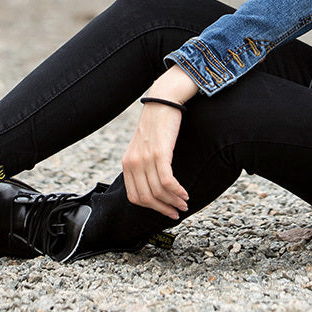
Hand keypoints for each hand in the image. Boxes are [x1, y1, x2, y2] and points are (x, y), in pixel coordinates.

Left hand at [122, 66, 198, 219]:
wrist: (163, 99)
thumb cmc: (158, 122)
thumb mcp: (145, 145)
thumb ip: (145, 163)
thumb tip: (155, 184)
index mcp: (127, 163)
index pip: (134, 197)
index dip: (151, 208)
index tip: (166, 211)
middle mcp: (132, 163)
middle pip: (146, 198)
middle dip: (163, 209)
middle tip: (177, 212)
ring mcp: (145, 158)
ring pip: (157, 191)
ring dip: (173, 201)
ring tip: (184, 203)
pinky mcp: (159, 152)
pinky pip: (166, 181)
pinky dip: (176, 191)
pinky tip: (185, 193)